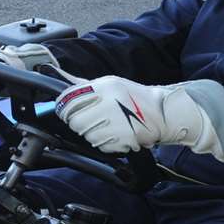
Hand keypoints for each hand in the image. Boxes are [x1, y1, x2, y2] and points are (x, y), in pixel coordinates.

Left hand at [54, 76, 223, 160]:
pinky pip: (100, 145)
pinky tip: (113, 134)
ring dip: (91, 133)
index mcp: (105, 87)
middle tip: (88, 119)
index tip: (65, 109)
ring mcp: (115, 122)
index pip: (69, 99)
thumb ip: (85, 84)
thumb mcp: (111, 83)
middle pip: (74, 119)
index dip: (63, 106)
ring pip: (86, 134)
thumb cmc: (135, 97)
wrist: (163, 113)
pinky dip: (103, 143)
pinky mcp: (121, 139)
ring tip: (105, 126)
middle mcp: (109, 103)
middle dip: (76, 121)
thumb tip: (61, 78)